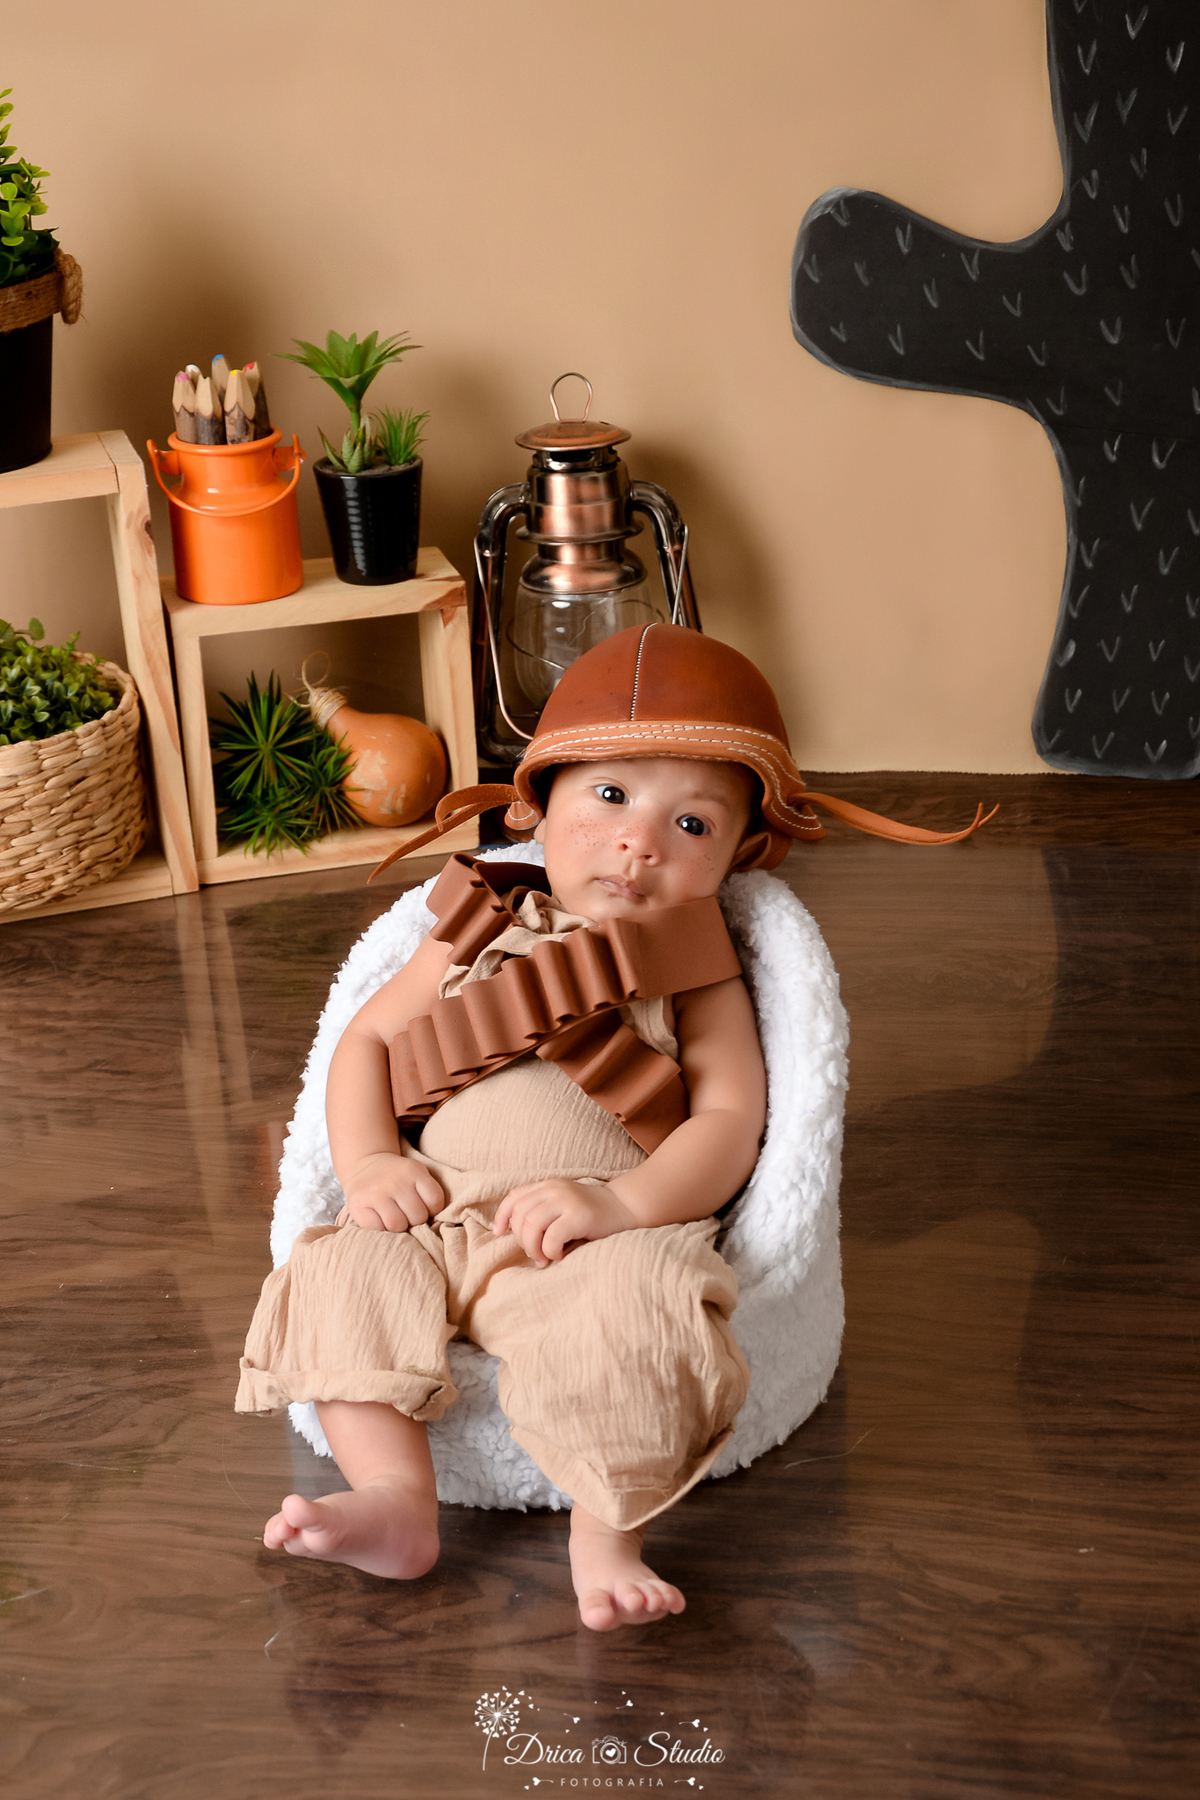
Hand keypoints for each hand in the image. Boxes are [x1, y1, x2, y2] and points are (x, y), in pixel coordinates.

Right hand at [343, 1152, 444, 1232]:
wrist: (364, 1164)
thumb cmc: (397, 1177)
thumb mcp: (416, 1174)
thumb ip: (427, 1194)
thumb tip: (433, 1224)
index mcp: (414, 1171)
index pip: (435, 1202)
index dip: (432, 1210)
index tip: (423, 1207)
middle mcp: (395, 1181)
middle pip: (418, 1217)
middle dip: (414, 1220)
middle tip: (406, 1213)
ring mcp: (375, 1193)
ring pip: (398, 1226)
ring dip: (398, 1227)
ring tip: (394, 1217)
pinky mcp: (358, 1205)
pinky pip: (377, 1229)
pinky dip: (380, 1228)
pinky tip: (379, 1218)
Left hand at [493, 1179, 635, 1266]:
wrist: (625, 1209)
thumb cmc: (591, 1216)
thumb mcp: (563, 1206)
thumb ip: (542, 1211)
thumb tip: (515, 1235)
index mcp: (548, 1186)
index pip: (515, 1197)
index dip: (502, 1216)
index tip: (499, 1233)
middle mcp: (554, 1189)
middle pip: (520, 1215)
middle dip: (522, 1240)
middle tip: (535, 1254)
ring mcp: (566, 1200)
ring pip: (531, 1225)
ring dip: (533, 1248)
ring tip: (544, 1258)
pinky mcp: (578, 1215)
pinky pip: (551, 1237)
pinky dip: (550, 1251)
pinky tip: (559, 1254)